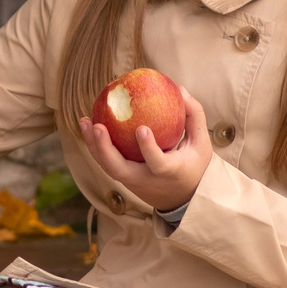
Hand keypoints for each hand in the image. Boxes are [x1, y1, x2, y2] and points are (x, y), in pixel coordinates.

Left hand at [76, 85, 212, 214]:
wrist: (182, 199)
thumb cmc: (193, 166)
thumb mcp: (201, 144)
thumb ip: (194, 116)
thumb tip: (179, 88)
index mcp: (168, 172)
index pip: (157, 163)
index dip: (148, 148)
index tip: (141, 129)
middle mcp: (146, 180)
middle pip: (119, 170)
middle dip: (105, 149)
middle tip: (97, 125)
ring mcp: (131, 182)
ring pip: (107, 167)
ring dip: (94, 145)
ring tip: (85, 121)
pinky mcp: (123, 179)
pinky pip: (106, 163)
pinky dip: (96, 146)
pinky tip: (89, 125)